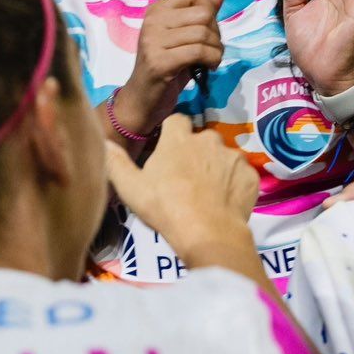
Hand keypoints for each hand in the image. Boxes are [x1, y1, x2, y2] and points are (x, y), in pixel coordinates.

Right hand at [105, 116, 259, 257]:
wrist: (208, 233)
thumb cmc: (165, 208)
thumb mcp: (131, 188)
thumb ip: (116, 162)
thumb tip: (103, 142)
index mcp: (179, 139)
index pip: (177, 121)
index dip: (172, 134)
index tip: (168, 152)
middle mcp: (208, 139)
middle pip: (202, 138)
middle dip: (196, 152)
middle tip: (187, 178)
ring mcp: (233, 157)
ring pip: (223, 156)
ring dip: (216, 168)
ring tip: (208, 193)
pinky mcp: (250, 175)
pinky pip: (241, 174)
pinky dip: (235, 184)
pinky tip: (225, 202)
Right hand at [111, 0, 226, 136]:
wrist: (143, 99)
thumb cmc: (167, 66)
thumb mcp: (186, 36)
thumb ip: (203, 11)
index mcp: (157, 9)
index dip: (208, 9)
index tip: (205, 29)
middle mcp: (153, 21)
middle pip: (203, 13)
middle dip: (215, 32)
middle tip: (211, 48)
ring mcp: (153, 41)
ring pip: (203, 33)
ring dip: (216, 49)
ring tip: (211, 60)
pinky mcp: (160, 62)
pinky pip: (198, 52)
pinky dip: (212, 59)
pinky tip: (209, 67)